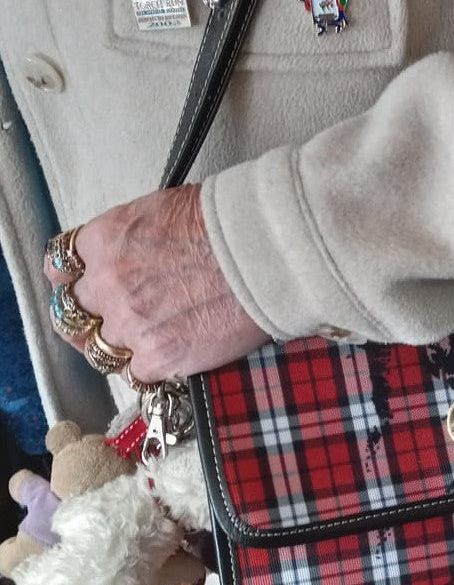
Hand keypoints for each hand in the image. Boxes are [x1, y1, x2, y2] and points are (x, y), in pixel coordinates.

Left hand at [44, 186, 268, 382]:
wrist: (264, 253)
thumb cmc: (227, 224)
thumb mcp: (161, 210)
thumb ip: (130, 239)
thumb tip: (132, 255)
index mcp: (104, 241)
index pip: (59, 269)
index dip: (72, 282)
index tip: (82, 289)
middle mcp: (107, 284)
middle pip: (74, 314)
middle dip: (91, 319)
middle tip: (113, 323)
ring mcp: (130, 325)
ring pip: (101, 350)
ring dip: (121, 347)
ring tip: (149, 342)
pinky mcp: (158, 357)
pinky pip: (136, 375)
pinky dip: (149, 369)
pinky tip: (169, 357)